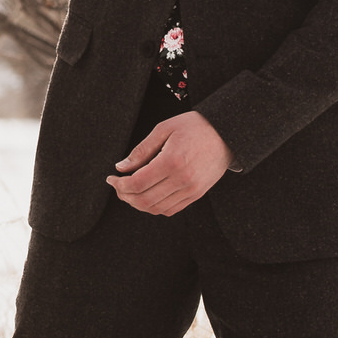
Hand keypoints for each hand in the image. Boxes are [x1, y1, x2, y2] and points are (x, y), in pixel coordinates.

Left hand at [107, 112, 230, 215]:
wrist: (226, 134)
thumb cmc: (195, 127)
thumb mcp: (164, 129)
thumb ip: (141, 150)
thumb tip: (121, 167)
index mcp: (172, 161)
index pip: (137, 184)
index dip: (119, 185)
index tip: (111, 179)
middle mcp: (182, 180)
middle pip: (144, 200)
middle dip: (125, 196)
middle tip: (118, 186)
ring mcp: (191, 190)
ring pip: (156, 209)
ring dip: (138, 204)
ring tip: (130, 191)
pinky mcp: (197, 195)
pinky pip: (170, 210)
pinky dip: (154, 207)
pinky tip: (147, 195)